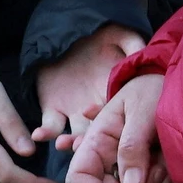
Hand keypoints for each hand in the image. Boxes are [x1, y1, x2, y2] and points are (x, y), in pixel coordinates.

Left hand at [32, 24, 143, 147]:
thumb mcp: (119, 35)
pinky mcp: (52, 109)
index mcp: (115, 97)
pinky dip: (45, 132)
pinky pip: (50, 126)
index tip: (115, 139)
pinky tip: (39, 134)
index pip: (121, 119)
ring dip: (69, 143)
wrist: (68, 33)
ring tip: (63, 144)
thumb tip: (143, 51)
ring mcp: (74, 112)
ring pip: (74, 135)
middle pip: (99, 134)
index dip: (119, 130)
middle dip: (94, 144)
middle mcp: (96, 109)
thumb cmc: (100, 35)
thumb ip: (132, 44)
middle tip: (87, 148)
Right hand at [64, 75, 176, 182]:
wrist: (177, 85)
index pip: (78, 182)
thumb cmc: (154, 90)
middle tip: (158, 168)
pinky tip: (175, 166)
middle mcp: (110, 166)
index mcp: (97, 145)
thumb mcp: (142, 111)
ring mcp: (131, 177)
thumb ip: (133, 146)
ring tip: (169, 162)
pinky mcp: (152, 182)